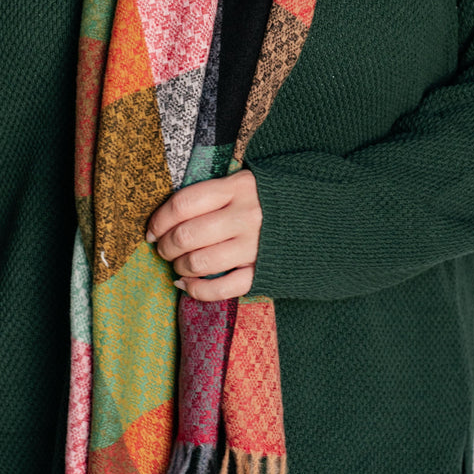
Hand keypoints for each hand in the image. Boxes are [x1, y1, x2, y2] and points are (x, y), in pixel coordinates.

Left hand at [146, 169, 261, 302]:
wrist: (322, 218)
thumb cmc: (271, 200)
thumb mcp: (244, 183)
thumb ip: (212, 194)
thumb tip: (167, 218)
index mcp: (238, 187)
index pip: (184, 203)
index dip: (159, 220)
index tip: (151, 230)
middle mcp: (245, 216)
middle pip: (187, 235)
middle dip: (166, 246)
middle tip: (163, 249)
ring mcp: (255, 246)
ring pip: (200, 263)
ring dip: (179, 267)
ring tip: (178, 265)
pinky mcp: (264, 272)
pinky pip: (222, 288)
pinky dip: (197, 290)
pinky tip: (187, 285)